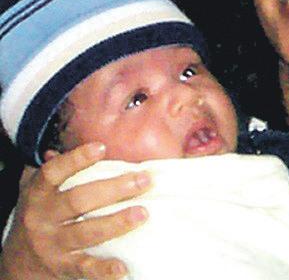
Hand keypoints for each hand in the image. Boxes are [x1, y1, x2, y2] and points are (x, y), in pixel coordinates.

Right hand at [0, 143, 148, 279]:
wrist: (18, 263)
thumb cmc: (39, 216)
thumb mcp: (37, 192)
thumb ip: (52, 170)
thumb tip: (66, 147)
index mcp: (38, 195)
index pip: (53, 173)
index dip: (75, 159)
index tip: (101, 147)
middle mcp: (43, 218)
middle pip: (78, 201)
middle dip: (113, 189)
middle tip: (144, 180)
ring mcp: (54, 244)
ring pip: (85, 233)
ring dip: (116, 223)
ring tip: (143, 213)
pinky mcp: (64, 267)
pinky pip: (85, 268)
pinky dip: (104, 269)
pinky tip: (123, 267)